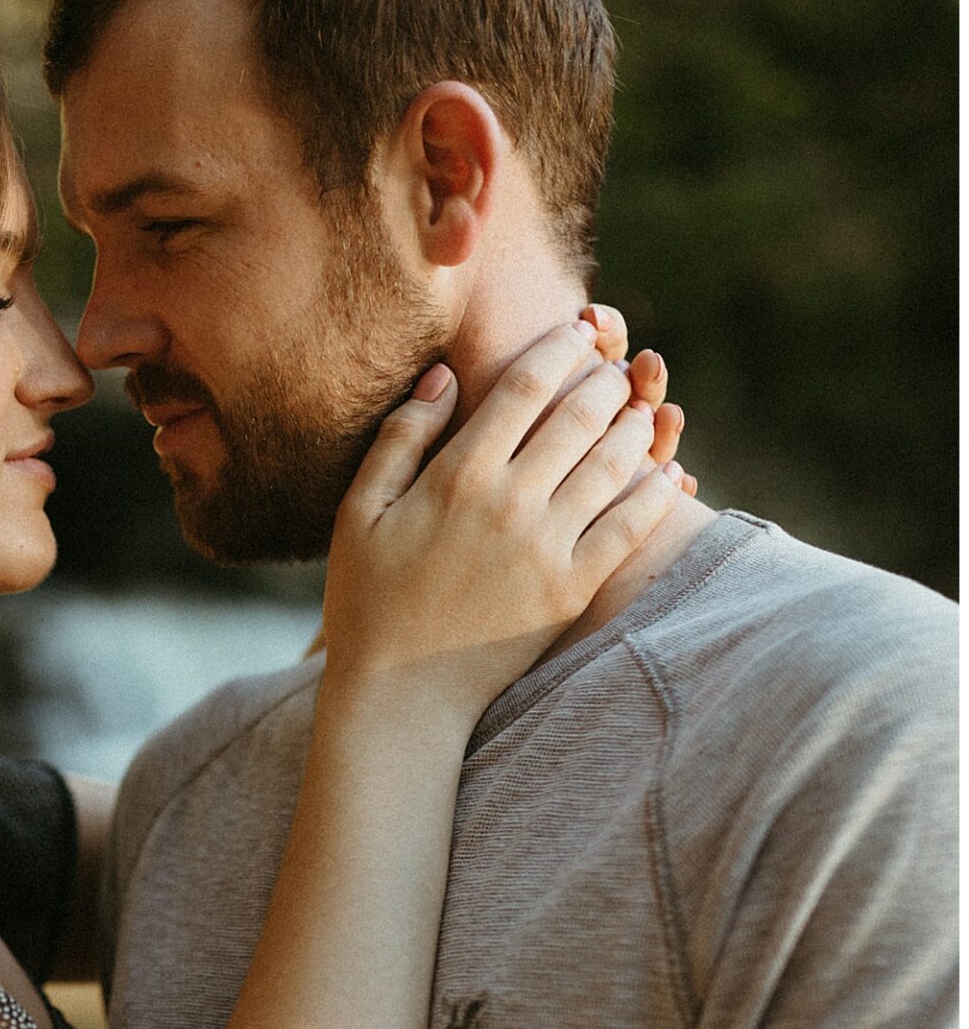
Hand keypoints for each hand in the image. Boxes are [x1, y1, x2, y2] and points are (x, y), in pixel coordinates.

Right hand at [320, 312, 688, 713]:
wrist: (399, 696)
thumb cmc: (368, 602)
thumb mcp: (358, 513)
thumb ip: (401, 439)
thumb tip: (443, 376)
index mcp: (458, 476)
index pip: (525, 388)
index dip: (558, 349)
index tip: (576, 332)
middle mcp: (510, 503)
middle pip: (580, 416)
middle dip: (605, 380)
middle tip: (616, 368)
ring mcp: (547, 548)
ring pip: (612, 464)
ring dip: (636, 426)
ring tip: (642, 410)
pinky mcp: (571, 590)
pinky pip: (629, 528)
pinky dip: (655, 494)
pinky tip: (669, 474)